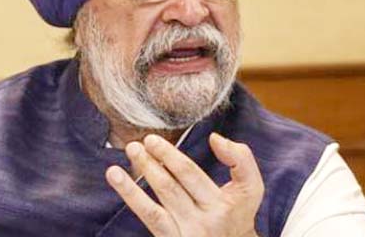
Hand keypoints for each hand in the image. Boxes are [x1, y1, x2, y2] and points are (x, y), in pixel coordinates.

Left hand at [105, 133, 263, 236]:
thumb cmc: (238, 214)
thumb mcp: (250, 187)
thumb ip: (240, 158)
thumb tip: (214, 138)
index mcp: (220, 204)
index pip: (189, 175)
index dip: (168, 155)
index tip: (151, 140)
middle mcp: (202, 222)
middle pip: (169, 189)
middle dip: (149, 166)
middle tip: (133, 146)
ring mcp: (184, 236)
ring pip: (154, 210)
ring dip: (132, 187)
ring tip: (113, 170)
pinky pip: (149, 221)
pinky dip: (132, 201)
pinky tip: (118, 184)